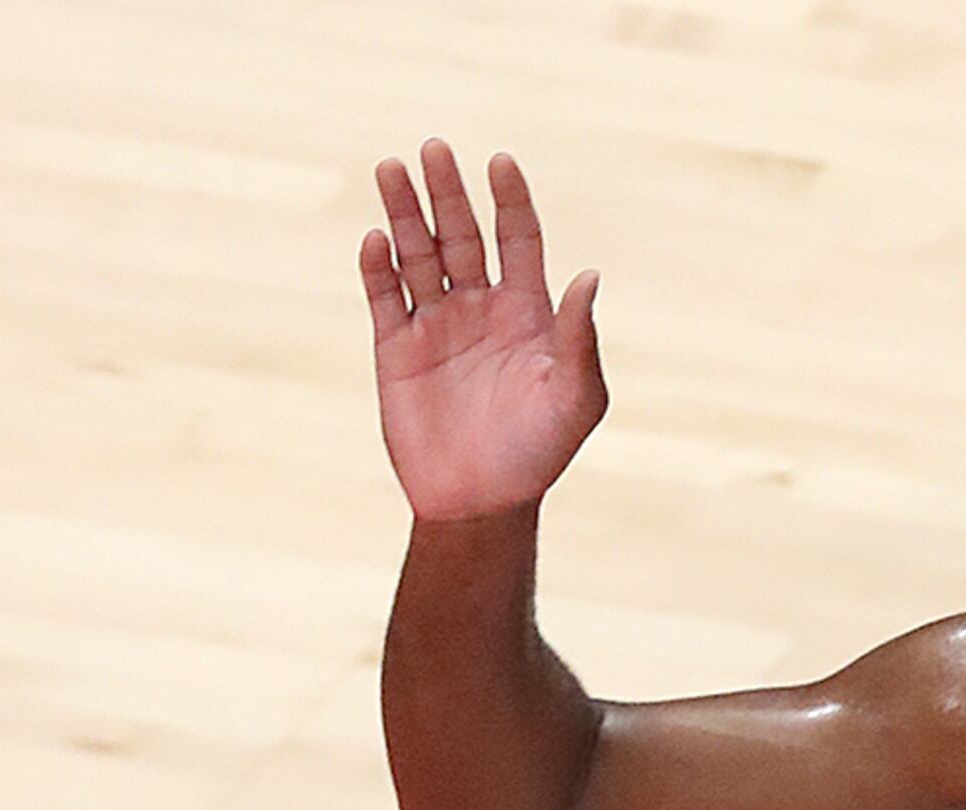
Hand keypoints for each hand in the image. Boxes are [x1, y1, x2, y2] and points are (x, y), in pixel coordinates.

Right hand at [364, 142, 606, 522]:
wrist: (480, 504)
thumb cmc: (538, 455)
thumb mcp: (575, 402)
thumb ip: (581, 341)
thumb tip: (589, 276)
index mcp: (527, 312)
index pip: (519, 239)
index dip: (510, 200)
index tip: (500, 163)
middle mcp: (480, 308)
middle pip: (462, 234)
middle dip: (448, 193)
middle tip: (435, 150)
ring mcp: (436, 324)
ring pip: (417, 253)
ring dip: (405, 212)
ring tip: (392, 168)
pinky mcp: (396, 347)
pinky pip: (384, 296)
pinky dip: (377, 267)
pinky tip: (375, 240)